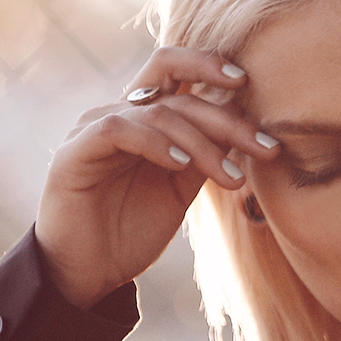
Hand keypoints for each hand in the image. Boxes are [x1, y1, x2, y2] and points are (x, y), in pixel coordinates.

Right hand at [35, 48, 278, 308]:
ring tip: (231, 178)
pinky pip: (118, 129)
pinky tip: (180, 165)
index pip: (176, 68)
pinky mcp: (74, 152)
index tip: (251, 85)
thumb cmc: (129, 233)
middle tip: (265, 146)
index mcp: (142, 117)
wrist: (86, 275)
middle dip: (225, 114)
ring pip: (156, 111)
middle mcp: (117, 113)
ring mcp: (93, 128)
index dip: (211, 65)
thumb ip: (203, 155)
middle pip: (172, 79)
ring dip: (202, 142)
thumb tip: (246, 128)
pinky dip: (155, 143)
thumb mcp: (180, 190)